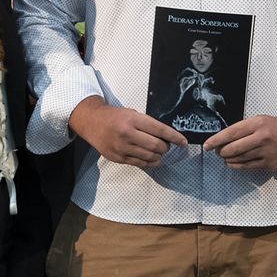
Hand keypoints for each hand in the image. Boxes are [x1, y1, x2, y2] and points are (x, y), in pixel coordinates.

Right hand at [68, 96, 185, 167]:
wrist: (92, 122)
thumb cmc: (115, 116)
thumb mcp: (132, 113)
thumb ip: (147, 124)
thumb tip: (166, 137)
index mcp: (133, 120)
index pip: (159, 130)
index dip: (174, 137)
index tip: (183, 142)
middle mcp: (127, 134)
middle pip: (156, 146)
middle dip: (166, 147)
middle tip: (166, 146)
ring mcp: (121, 148)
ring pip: (149, 157)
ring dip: (158, 156)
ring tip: (159, 152)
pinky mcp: (117, 158)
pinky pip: (139, 163)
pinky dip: (149, 162)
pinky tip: (151, 158)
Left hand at [205, 115, 276, 170]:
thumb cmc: (273, 127)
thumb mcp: (259, 121)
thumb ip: (243, 129)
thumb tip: (222, 141)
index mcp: (258, 124)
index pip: (232, 133)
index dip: (217, 140)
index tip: (206, 145)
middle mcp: (262, 138)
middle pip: (234, 148)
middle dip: (221, 151)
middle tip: (217, 152)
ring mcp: (267, 152)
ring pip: (240, 159)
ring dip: (228, 159)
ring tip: (224, 157)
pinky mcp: (269, 164)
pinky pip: (247, 166)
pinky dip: (236, 165)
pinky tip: (231, 163)